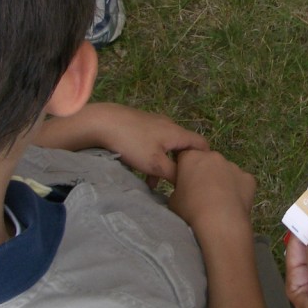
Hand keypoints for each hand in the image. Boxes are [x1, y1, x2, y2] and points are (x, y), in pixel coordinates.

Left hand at [35, 103, 207, 185]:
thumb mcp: (155, 164)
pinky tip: (141, 171)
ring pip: (167, 148)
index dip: (205, 160)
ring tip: (154, 184)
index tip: (201, 176)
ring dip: (164, 165)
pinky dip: (153, 158)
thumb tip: (185, 181)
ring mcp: (155, 124)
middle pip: (184, 147)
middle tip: (177, 184)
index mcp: (177, 133)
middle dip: (182, 166)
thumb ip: (173, 173)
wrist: (102, 122)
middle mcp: (170, 126)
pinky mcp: (141, 126)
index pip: (202, 144)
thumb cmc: (132, 143)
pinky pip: (154, 144)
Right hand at [167, 149, 255, 233]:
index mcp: (192, 158)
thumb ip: (180, 188)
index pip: (185, 157)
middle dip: (205, 173)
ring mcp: (233, 166)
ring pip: (225, 171)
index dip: (184, 169)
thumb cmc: (191, 210)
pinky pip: (241, 181)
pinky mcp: (248, 178)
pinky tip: (234, 204)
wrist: (220, 222)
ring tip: (219, 202)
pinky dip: (238, 190)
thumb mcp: (173, 200)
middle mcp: (214, 157)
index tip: (185, 182)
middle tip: (202, 193)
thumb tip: (187, 190)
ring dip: (222, 181)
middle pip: (207, 161)